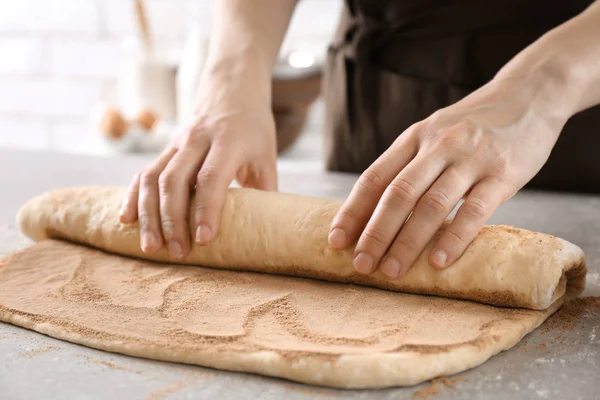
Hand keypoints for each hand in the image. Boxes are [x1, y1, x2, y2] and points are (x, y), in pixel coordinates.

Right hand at [119, 78, 276, 259]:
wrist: (232, 89)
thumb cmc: (254, 128)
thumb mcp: (266, 155)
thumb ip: (264, 190)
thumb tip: (266, 232)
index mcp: (229, 141)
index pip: (211, 177)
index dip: (206, 209)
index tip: (204, 239)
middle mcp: (198, 140)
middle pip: (174, 180)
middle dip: (172, 220)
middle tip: (177, 253)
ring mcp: (177, 143)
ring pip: (152, 178)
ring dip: (148, 215)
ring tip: (151, 247)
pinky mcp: (166, 148)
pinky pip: (142, 172)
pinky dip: (132, 197)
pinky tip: (127, 220)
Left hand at [328, 76, 568, 278]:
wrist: (528, 95)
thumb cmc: (472, 126)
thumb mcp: (434, 134)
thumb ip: (409, 166)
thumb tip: (375, 212)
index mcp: (414, 138)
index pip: (374, 178)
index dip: (352, 211)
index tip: (335, 240)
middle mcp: (437, 146)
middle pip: (397, 194)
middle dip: (375, 233)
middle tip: (361, 264)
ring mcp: (471, 158)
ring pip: (431, 204)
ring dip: (408, 241)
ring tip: (392, 271)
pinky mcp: (503, 172)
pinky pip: (474, 210)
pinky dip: (453, 237)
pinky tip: (438, 261)